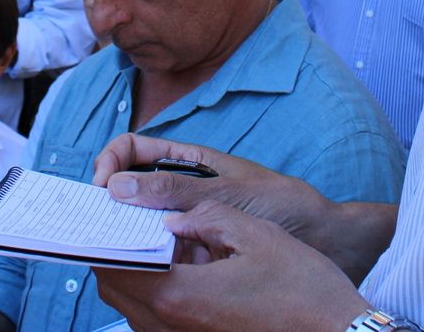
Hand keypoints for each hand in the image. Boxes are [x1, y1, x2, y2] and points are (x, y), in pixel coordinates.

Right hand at [95, 134, 335, 243]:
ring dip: (130, 237)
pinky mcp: (196, 252)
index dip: (110, 162)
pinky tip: (149, 274)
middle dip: (110, 205)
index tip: (101, 190)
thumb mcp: (226, 194)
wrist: (324, 239)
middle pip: (130, 190)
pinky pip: (162, 254)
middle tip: (99, 230)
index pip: (133, 149)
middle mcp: (182, 190)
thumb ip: (174, 192)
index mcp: (187, 161)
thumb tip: (117, 186)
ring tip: (122, 255)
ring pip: (142, 225)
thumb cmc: (282, 205)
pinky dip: (151, 261)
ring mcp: (188, 221)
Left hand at [97, 201, 367, 331]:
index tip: (111, 209)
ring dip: (143, 272)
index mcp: (177, 296)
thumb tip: (170, 217)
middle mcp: (169, 329)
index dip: (107, 234)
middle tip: (141, 219)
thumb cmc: (303, 289)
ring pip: (134, 307)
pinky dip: (164, 291)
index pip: (113, 264)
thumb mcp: (256, 234)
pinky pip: (159, 320)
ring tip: (177, 242)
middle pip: (116, 288)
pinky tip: (198, 269)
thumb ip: (205, 217)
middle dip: (121, 251)